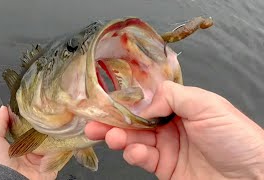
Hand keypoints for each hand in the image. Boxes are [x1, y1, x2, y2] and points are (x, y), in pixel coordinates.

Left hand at [0, 106, 56, 179]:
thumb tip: (4, 108)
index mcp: (17, 149)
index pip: (28, 134)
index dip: (32, 125)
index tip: (37, 114)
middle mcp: (30, 156)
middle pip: (42, 140)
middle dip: (46, 130)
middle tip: (51, 119)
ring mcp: (40, 163)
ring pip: (52, 147)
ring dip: (55, 138)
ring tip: (59, 126)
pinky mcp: (49, 169)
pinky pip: (58, 158)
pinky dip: (61, 150)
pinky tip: (62, 138)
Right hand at [85, 81, 263, 179]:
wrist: (252, 177)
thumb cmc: (236, 137)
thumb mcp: (207, 104)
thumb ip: (173, 96)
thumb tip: (144, 103)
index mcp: (181, 106)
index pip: (148, 101)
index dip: (128, 101)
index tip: (108, 101)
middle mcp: (171, 125)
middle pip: (136, 121)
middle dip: (114, 121)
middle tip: (95, 122)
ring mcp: (167, 147)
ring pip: (135, 140)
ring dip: (119, 137)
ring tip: (109, 136)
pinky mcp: (165, 168)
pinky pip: (143, 159)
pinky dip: (134, 154)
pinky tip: (133, 151)